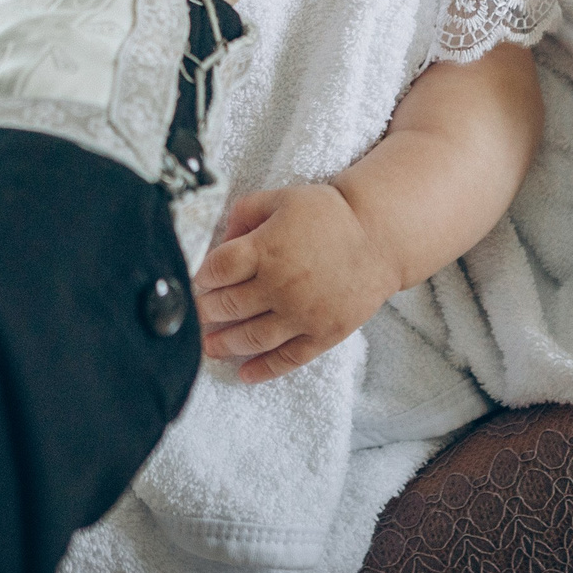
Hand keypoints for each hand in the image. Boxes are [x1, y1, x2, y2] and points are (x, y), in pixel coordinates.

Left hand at [192, 184, 399, 383]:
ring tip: (207, 347)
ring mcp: (302, 314)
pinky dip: (264, 369)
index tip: (195, 282)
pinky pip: (288, 358)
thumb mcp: (281, 199)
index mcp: (266, 249)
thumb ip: (244, 214)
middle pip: (228, 306)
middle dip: (204, 313)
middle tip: (192, 318)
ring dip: (224, 344)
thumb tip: (221, 238)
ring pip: (251, 337)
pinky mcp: (323, 334)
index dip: (201, 277)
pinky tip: (244, 374)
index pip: (218, 269)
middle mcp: (280, 285)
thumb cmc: (328, 214)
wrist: (380, 236)